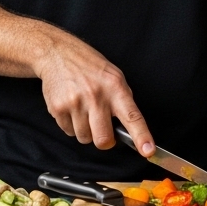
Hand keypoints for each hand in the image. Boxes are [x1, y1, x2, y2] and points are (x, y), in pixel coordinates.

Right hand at [36, 35, 154, 155]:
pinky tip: (72, 108)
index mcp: (115, 88)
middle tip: (104, 129)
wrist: (58, 54)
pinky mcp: (58, 108)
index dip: (141, 136)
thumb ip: (123, 101)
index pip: (132, 116)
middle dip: (105, 141)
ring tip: (84, 111)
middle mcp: (96, 96)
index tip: (148, 151)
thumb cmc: (89, 66)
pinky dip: (72, 125)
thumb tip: (131, 127)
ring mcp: (75, 103)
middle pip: (103, 139)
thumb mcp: (114, 76)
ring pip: (85, 138)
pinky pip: (68, 132)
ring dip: (86, 131)